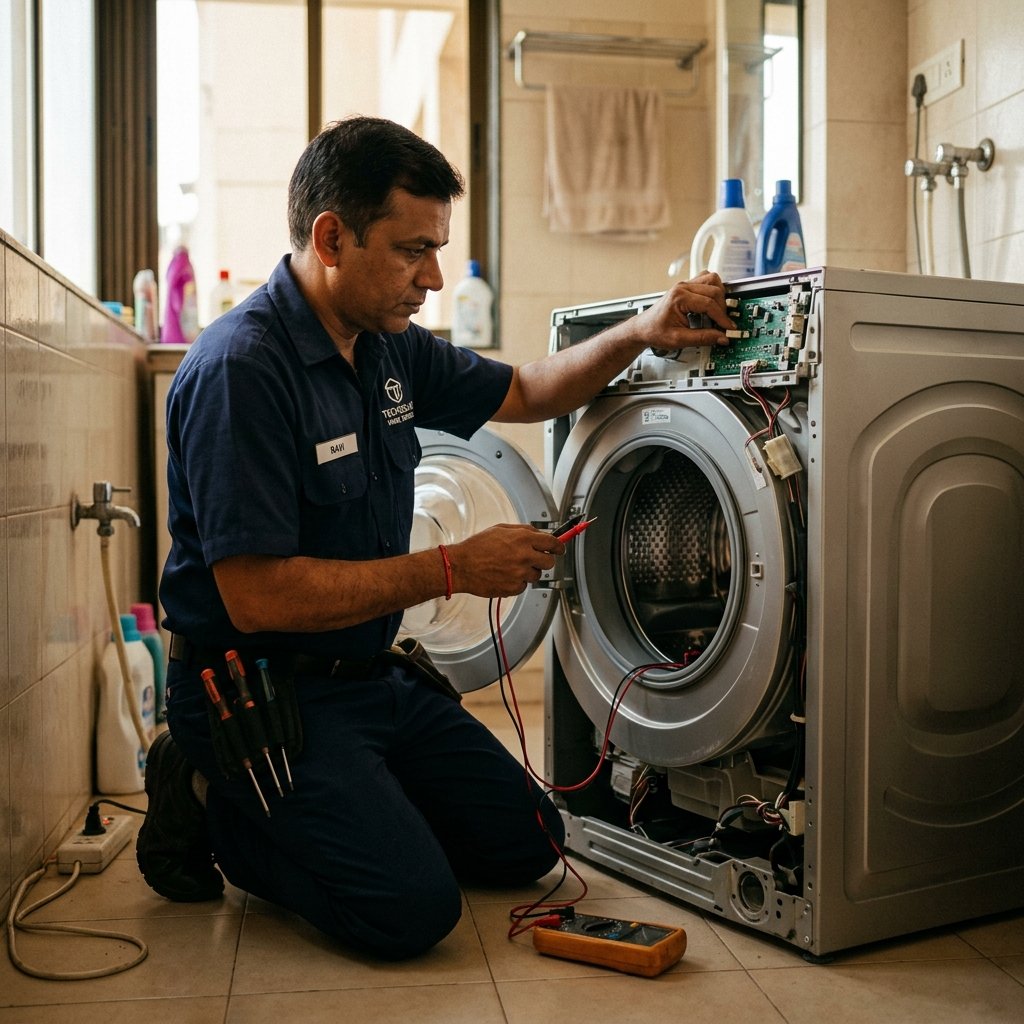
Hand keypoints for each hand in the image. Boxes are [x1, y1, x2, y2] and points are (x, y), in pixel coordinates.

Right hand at [448, 523, 565, 597]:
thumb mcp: (501, 529)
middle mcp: (524, 556)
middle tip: (534, 558)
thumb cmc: (478, 547)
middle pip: (550, 562)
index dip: (559, 547)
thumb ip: (523, 530)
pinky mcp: (514, 588)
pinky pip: (524, 586)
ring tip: (511, 566)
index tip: (559, 549)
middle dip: (544, 560)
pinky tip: (505, 575)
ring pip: (537, 575)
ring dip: (528, 571)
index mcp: (523, 539)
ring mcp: (520, 574)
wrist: (461, 566)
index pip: (553, 543)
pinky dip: (517, 582)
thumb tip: (538, 533)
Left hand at [636, 271, 733, 351]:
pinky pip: (706, 280)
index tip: (728, 328)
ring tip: (718, 312)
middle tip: (723, 323)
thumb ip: (702, 338)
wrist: (643, 328)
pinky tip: (712, 303)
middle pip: (714, 290)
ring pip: (712, 279)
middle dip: (722, 308)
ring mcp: (685, 285)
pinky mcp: (687, 287)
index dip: (721, 317)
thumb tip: (721, 337)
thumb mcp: (679, 340)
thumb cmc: (655, 331)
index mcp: (679, 297)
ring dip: (720, 295)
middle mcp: (682, 287)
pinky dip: (714, 290)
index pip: (708, 303)